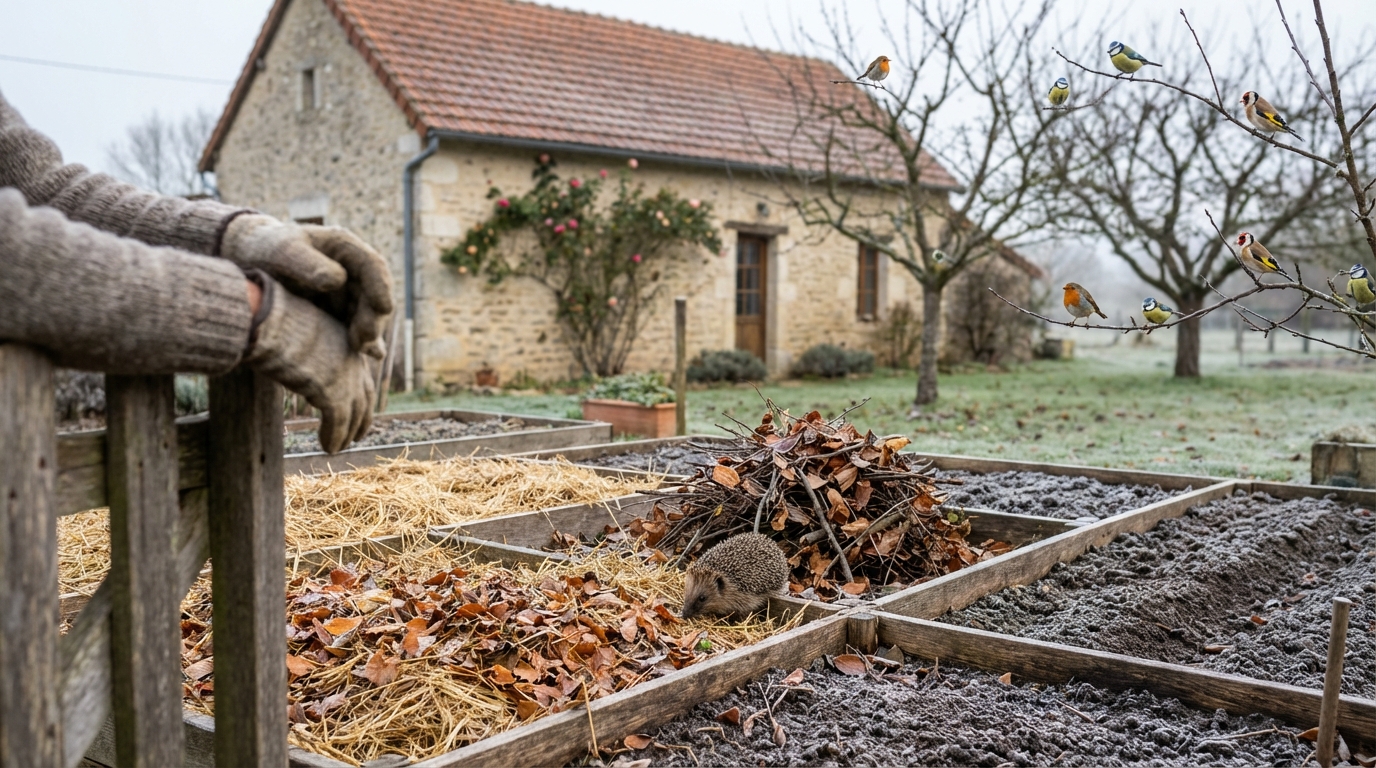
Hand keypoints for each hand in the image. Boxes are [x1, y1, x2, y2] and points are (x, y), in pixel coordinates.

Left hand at [221, 214, 393, 357]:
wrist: (247, 260)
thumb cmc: (265, 249)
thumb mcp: (282, 251)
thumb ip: (308, 264)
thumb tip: (338, 280)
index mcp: (343, 246)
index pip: (373, 266)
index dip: (381, 287)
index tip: (383, 307)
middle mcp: (350, 268)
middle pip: (374, 293)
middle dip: (374, 317)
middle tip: (363, 339)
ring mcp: (345, 289)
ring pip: (367, 312)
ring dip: (369, 332)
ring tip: (359, 349)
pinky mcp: (337, 308)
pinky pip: (354, 324)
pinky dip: (359, 340)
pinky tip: (364, 356)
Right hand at [245, 275, 373, 453]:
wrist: (268, 320)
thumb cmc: (272, 321)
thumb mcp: (299, 333)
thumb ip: (310, 351)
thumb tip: (301, 363)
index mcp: (346, 340)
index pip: (361, 374)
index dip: (360, 395)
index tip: (359, 410)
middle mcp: (352, 358)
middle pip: (364, 396)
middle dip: (361, 419)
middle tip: (356, 437)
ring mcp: (346, 376)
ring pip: (354, 413)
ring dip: (346, 434)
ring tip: (338, 448)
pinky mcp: (334, 392)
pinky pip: (338, 422)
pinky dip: (333, 437)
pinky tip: (327, 448)